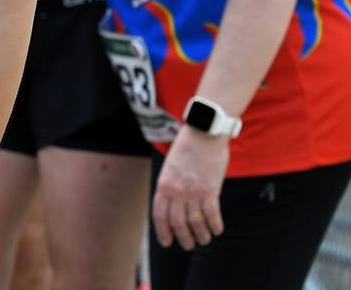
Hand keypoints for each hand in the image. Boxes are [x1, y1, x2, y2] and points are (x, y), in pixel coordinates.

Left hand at [153, 127, 228, 249]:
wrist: (203, 133)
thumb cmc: (186, 148)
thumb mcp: (170, 167)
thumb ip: (170, 185)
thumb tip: (174, 205)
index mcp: (163, 184)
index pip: (160, 215)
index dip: (163, 231)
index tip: (167, 242)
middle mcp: (176, 191)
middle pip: (178, 223)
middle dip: (183, 238)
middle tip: (189, 245)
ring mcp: (193, 191)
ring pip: (195, 222)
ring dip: (201, 235)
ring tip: (204, 240)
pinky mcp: (210, 190)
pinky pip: (212, 214)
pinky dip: (215, 225)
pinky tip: (217, 230)